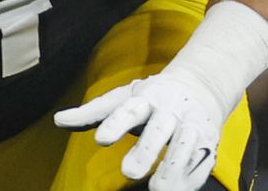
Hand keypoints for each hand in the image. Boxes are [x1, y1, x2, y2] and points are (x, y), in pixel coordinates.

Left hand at [54, 72, 221, 190]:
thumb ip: (91, 112)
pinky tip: (175, 189)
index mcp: (145, 97)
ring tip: (158, 188)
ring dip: (173, 168)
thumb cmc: (151, 97)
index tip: (100, 139)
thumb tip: (57, 120)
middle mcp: (170, 110)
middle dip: (146, 150)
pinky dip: (190, 178)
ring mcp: (193, 125)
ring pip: (186, 146)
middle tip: (128, 172)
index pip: (128, 109)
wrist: (201, 87)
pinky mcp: (210, 142)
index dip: (115, 124)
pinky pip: (202, 162)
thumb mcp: (121, 98)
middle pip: (158, 129)